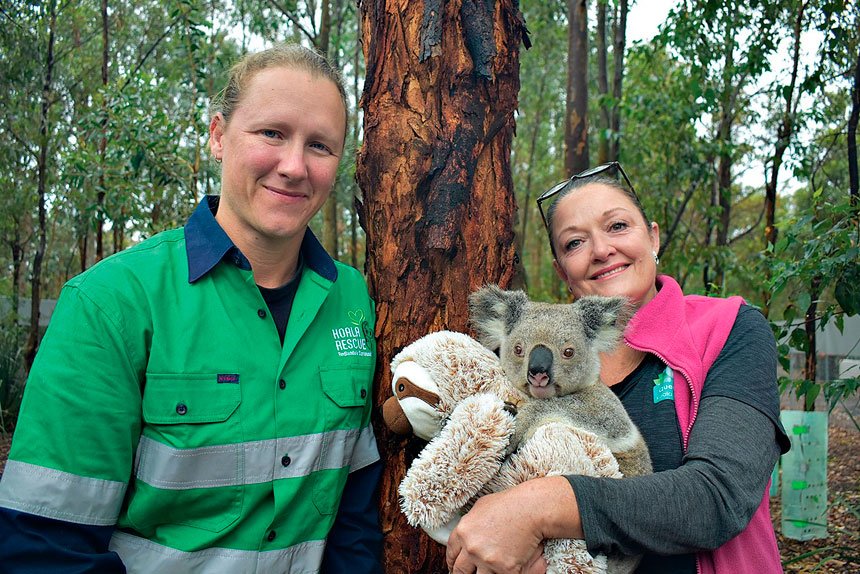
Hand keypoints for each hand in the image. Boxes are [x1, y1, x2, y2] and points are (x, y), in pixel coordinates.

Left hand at [445, 477, 576, 573]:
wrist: (531, 508)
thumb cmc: (509, 504)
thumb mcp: (481, 507)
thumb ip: (470, 523)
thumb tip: (466, 534)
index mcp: (463, 531)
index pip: (451, 554)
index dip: (452, 562)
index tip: (455, 566)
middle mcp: (471, 547)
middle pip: (460, 571)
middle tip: (468, 573)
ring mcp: (487, 560)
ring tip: (488, 571)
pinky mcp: (505, 569)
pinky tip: (505, 570)